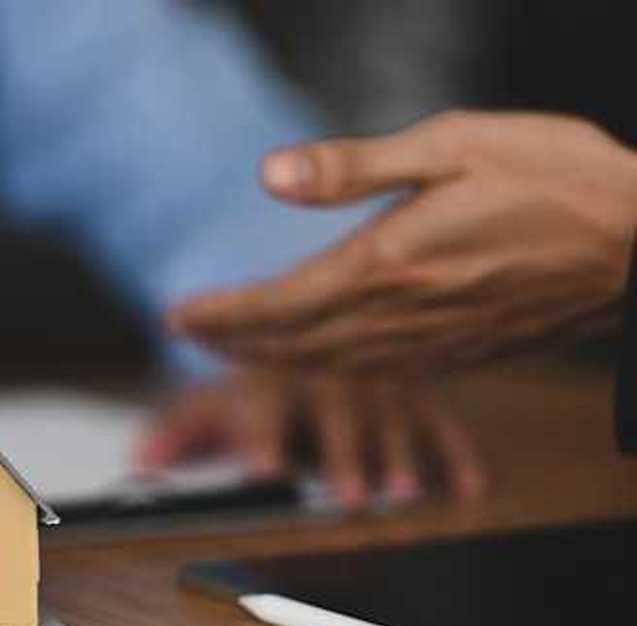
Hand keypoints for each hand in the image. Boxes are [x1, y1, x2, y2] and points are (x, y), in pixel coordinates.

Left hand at [137, 368, 485, 509]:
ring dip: (399, 456)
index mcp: (273, 370)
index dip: (261, 438)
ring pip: (392, 416)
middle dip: (340, 456)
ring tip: (401, 493)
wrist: (318, 302)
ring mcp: (378, 379)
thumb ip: (181, 429)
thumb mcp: (218, 391)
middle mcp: (328, 372)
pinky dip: (458, 453)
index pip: (264, 403)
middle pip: (335, 416)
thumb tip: (139, 465)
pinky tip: (470, 489)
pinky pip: (444, 420)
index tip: (261, 473)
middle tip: (346, 498)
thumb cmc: (261, 366)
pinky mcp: (419, 390)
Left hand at [167, 111, 636, 369]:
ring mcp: (434, 342)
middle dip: (232, 343)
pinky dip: (327, 372)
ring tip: (231, 350)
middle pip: (293, 343)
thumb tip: (270, 175)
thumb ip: (354, 167)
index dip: (222, 316)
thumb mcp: (453, 144)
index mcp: (391, 261)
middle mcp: (404, 314)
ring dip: (271, 360)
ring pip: (329, 366)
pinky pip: (375, 374)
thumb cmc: (557, 178)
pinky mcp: (461, 353)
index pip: (279, 303)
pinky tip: (313, 360)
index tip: (176, 317)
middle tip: (186, 336)